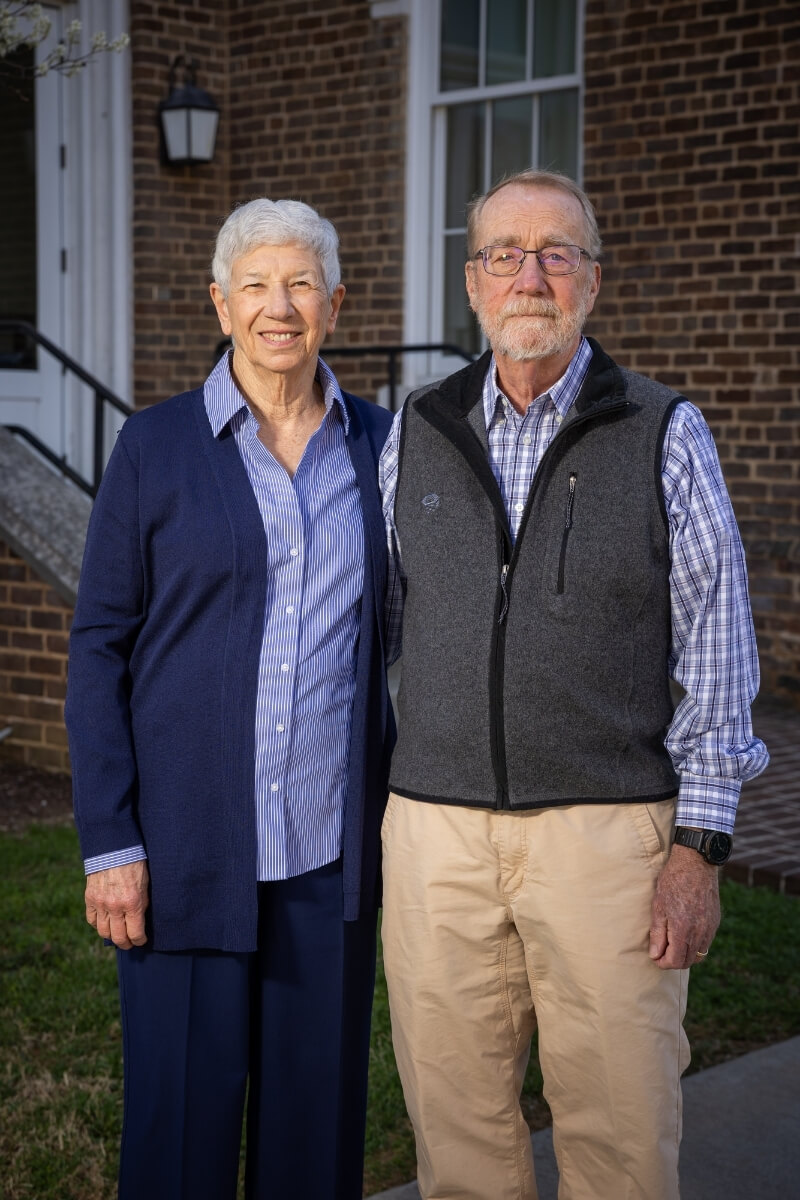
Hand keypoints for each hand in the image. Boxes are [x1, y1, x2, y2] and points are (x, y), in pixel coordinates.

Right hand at [85, 860, 149, 949]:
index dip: (139, 941)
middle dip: (126, 944)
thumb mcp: (145, 884)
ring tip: (118, 936)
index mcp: (132, 902)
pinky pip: (91, 920)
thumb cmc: (135, 864)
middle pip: (118, 937)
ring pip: (103, 932)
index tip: (141, 941)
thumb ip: (142, 904)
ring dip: (111, 937)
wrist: (114, 847)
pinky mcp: (90, 898)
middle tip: (130, 944)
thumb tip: (140, 921)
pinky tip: (105, 923)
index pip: (135, 933)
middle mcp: (115, 906)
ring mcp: (100, 903)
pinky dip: (98, 925)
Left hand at [649, 844, 719, 969]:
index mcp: (683, 929)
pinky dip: (695, 945)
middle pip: (688, 961)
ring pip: (699, 955)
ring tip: (672, 945)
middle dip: (673, 962)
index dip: (663, 963)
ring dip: (685, 955)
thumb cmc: (673, 882)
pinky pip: (706, 943)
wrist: (696, 864)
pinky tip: (685, 935)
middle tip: (661, 953)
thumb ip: (658, 934)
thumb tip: (655, 955)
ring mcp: (710, 928)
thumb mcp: (659, 906)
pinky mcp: (715, 922)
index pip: (676, 960)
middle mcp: (700, 932)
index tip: (655, 958)